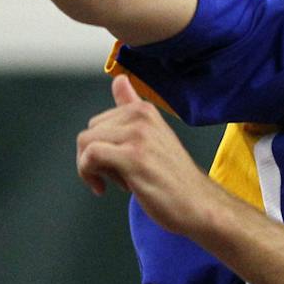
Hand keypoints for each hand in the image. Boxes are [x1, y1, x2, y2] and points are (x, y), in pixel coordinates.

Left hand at [76, 75, 222, 236]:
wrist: (197, 204)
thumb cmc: (173, 176)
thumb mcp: (152, 135)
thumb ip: (131, 106)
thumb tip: (119, 79)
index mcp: (144, 110)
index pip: (99, 121)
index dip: (100, 146)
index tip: (111, 163)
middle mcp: (141, 117)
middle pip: (90, 131)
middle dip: (94, 157)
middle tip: (117, 176)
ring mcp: (138, 136)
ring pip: (86, 142)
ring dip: (91, 168)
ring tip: (115, 182)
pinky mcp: (133, 158)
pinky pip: (90, 156)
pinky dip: (88, 174)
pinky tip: (103, 188)